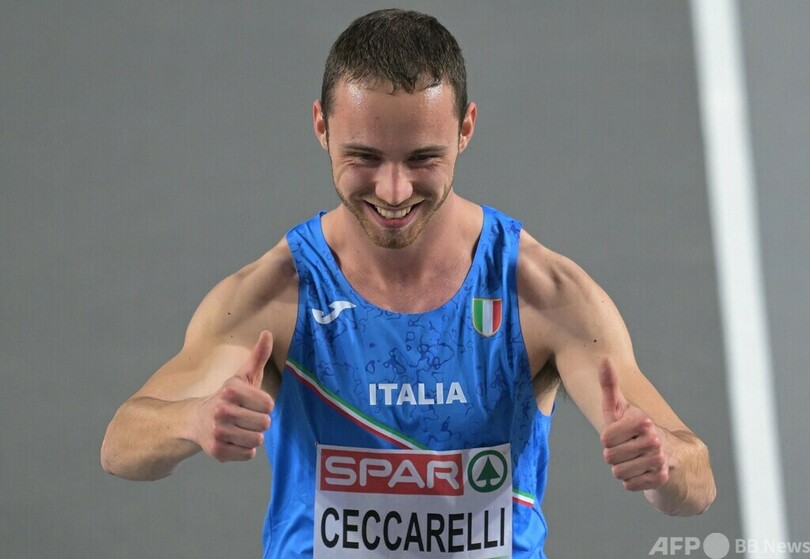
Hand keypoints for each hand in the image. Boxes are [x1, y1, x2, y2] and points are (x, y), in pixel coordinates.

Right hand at [195, 331, 274, 461]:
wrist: (195, 421)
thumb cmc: (228, 397)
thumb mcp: (243, 376)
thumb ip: (258, 356)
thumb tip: (267, 333)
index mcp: (230, 390)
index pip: (269, 405)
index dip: (263, 405)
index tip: (251, 403)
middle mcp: (221, 411)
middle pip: (264, 423)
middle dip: (258, 421)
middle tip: (244, 417)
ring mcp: (218, 432)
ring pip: (257, 440)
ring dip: (252, 435)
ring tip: (238, 428)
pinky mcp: (216, 451)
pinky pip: (248, 454)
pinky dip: (244, 449)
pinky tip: (232, 439)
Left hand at [599, 358, 669, 490]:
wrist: (673, 455)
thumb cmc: (635, 428)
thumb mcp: (620, 407)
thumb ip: (609, 384)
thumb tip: (604, 358)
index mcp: (642, 420)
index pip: (605, 439)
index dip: (608, 439)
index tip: (620, 434)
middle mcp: (654, 439)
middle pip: (609, 458)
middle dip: (614, 455)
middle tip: (628, 449)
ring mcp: (660, 460)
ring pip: (618, 473)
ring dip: (623, 469)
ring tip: (635, 459)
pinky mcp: (662, 480)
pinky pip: (629, 486)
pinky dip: (632, 481)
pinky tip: (643, 471)